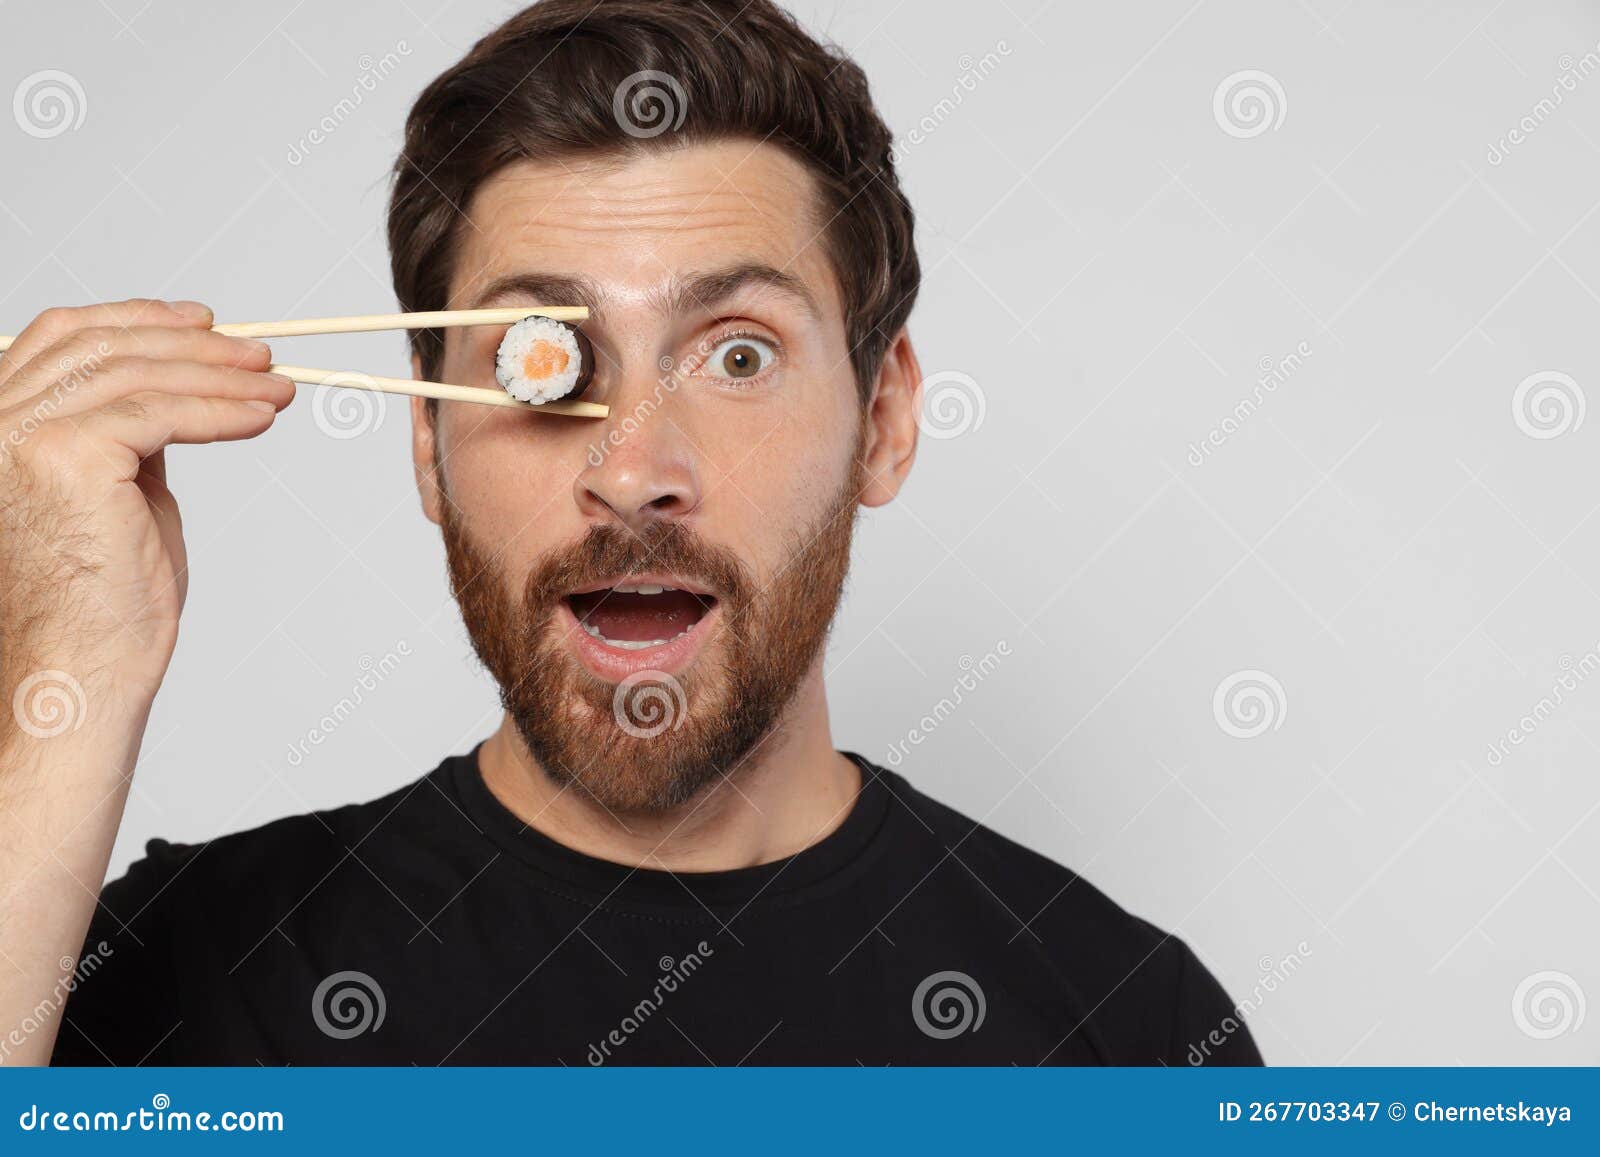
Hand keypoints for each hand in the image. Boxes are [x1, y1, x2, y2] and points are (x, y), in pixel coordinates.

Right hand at [0, 298, 293, 707]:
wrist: (84, 671)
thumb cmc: (103, 605)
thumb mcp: (118, 493)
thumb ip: (130, 439)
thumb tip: (178, 397)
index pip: (62, 339)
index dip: (136, 319)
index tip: (205, 323)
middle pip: (101, 346)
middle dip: (192, 345)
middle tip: (261, 355)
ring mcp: (19, 434)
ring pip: (137, 375)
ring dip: (220, 376)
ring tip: (278, 387)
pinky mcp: (64, 455)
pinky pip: (160, 413)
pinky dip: (221, 411)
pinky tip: (262, 417)